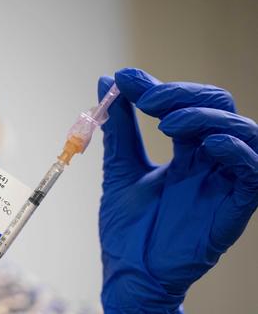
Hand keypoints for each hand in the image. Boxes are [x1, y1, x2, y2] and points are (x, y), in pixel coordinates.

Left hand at [98, 69, 257, 312]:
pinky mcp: (234, 208)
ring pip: (242, 132)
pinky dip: (236, 152)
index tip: (125, 79)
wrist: (129, 271)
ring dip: (206, 117)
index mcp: (185, 152)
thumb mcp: (121, 168)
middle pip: (218, 109)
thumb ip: (119, 129)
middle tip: (146, 99)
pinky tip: (207, 144)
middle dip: (182, 94)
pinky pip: (253, 173)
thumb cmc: (128, 226)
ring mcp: (223, 183)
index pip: (187, 105)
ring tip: (168, 122)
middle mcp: (209, 162)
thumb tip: (107, 81)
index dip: (160, 88)